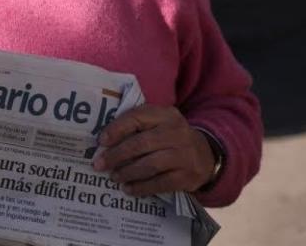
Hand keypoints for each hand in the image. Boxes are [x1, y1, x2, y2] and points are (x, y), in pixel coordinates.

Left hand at [91, 104, 214, 196]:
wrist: (205, 155)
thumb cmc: (171, 138)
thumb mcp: (159, 123)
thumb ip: (137, 126)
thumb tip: (104, 142)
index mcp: (166, 115)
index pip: (137, 117)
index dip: (116, 129)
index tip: (101, 142)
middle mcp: (177, 132)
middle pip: (141, 143)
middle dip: (117, 155)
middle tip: (100, 164)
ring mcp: (184, 155)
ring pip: (150, 165)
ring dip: (128, 172)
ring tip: (114, 177)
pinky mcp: (187, 176)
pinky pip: (161, 183)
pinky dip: (142, 187)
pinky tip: (129, 189)